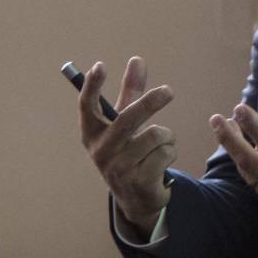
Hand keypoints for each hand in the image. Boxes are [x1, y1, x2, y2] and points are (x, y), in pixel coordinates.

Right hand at [78, 57, 175, 234]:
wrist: (137, 198)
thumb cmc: (129, 151)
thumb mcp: (126, 122)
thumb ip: (131, 91)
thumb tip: (137, 59)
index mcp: (92, 134)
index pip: (87, 106)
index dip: (92, 86)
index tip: (100, 65)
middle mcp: (101, 151)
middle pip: (128, 118)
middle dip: (151, 102)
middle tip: (168, 91)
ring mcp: (119, 168)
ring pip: (156, 134)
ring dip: (166, 137)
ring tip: (160, 146)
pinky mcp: (139, 181)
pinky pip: (166, 152)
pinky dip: (171, 152)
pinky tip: (162, 162)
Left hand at [210, 85, 257, 240]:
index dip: (254, 127)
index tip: (239, 109)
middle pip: (248, 162)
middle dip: (229, 140)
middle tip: (216, 119)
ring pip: (249, 174)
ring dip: (236, 151)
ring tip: (224, 129)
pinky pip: (256, 184)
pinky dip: (248, 167)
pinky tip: (243, 151)